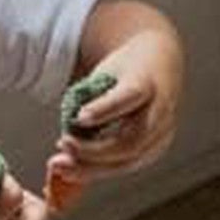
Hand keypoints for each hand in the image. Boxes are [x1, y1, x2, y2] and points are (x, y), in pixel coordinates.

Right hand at [54, 13, 182, 186]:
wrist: (152, 47)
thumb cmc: (126, 89)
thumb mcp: (111, 117)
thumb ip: (91, 139)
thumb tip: (59, 166)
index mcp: (152, 145)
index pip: (123, 166)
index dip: (90, 172)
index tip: (60, 172)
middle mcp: (160, 132)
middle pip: (128, 157)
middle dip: (90, 163)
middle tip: (59, 161)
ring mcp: (158, 109)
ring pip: (130, 139)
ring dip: (94, 145)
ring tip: (66, 142)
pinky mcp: (146, 84)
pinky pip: (127, 103)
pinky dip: (104, 112)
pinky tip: (83, 117)